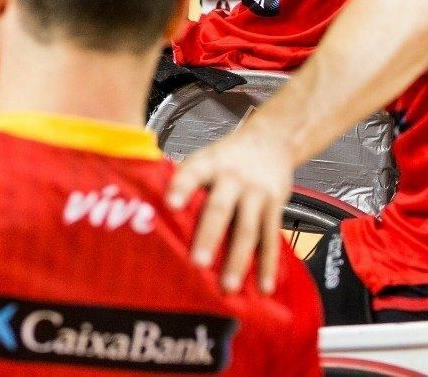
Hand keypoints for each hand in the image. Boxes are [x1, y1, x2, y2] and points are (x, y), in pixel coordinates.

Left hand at [166, 127, 295, 292]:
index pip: (192, 173)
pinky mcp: (276, 206)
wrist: (271, 140)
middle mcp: (233, 177)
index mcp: (209, 164)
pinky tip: (264, 287)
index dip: (180, 188)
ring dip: (238, 260)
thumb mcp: (205, 157)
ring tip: (228, 286)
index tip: (170, 204)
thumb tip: (152, 207)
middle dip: (208, 236)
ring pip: (248, 229)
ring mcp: (257, 192)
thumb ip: (185, 180)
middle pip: (220, 208)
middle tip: (197, 262)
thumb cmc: (228, 156)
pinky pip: (270, 238)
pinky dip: (267, 265)